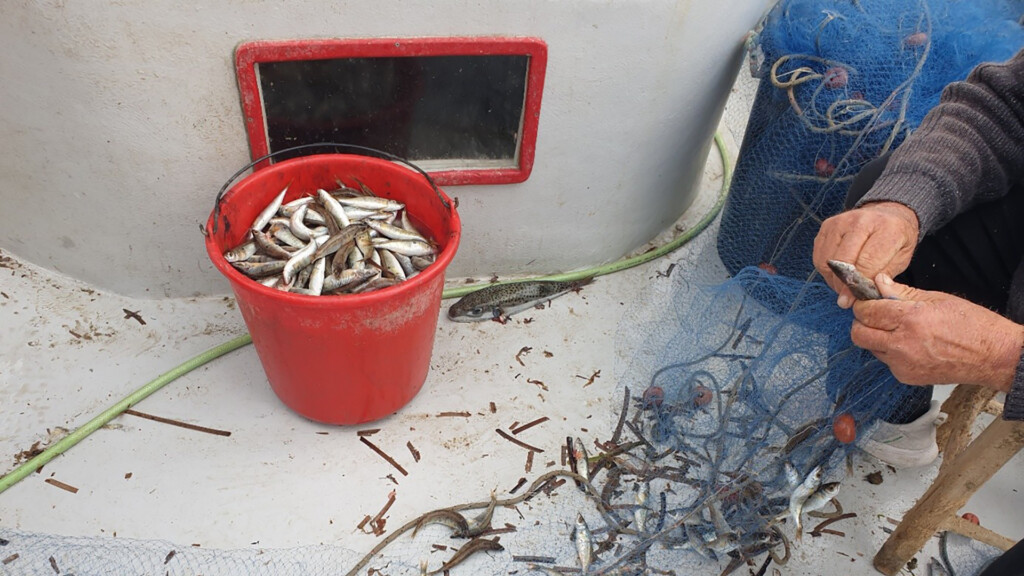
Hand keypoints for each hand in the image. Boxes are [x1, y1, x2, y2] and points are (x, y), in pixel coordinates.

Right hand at [813, 201, 919, 307]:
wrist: (887, 214)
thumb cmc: (895, 240)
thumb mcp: (901, 259)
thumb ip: (882, 278)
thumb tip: (859, 296)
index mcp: (887, 229)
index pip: (867, 263)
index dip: (859, 285)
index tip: (854, 299)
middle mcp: (861, 221)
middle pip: (843, 260)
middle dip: (843, 284)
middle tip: (847, 296)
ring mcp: (841, 222)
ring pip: (828, 260)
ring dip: (833, 278)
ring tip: (844, 284)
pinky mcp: (827, 225)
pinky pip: (819, 256)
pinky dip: (826, 270)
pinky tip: (838, 273)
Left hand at [851, 274, 1023, 391]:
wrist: (994, 356)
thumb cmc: (972, 325)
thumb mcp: (937, 298)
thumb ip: (902, 292)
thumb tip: (878, 281)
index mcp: (911, 319)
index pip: (866, 311)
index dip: (865, 303)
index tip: (870, 300)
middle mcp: (902, 344)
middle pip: (858, 333)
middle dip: (863, 322)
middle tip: (876, 315)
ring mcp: (903, 364)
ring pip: (870, 348)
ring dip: (876, 337)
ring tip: (898, 330)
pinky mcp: (906, 377)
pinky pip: (885, 361)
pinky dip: (890, 352)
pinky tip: (909, 345)